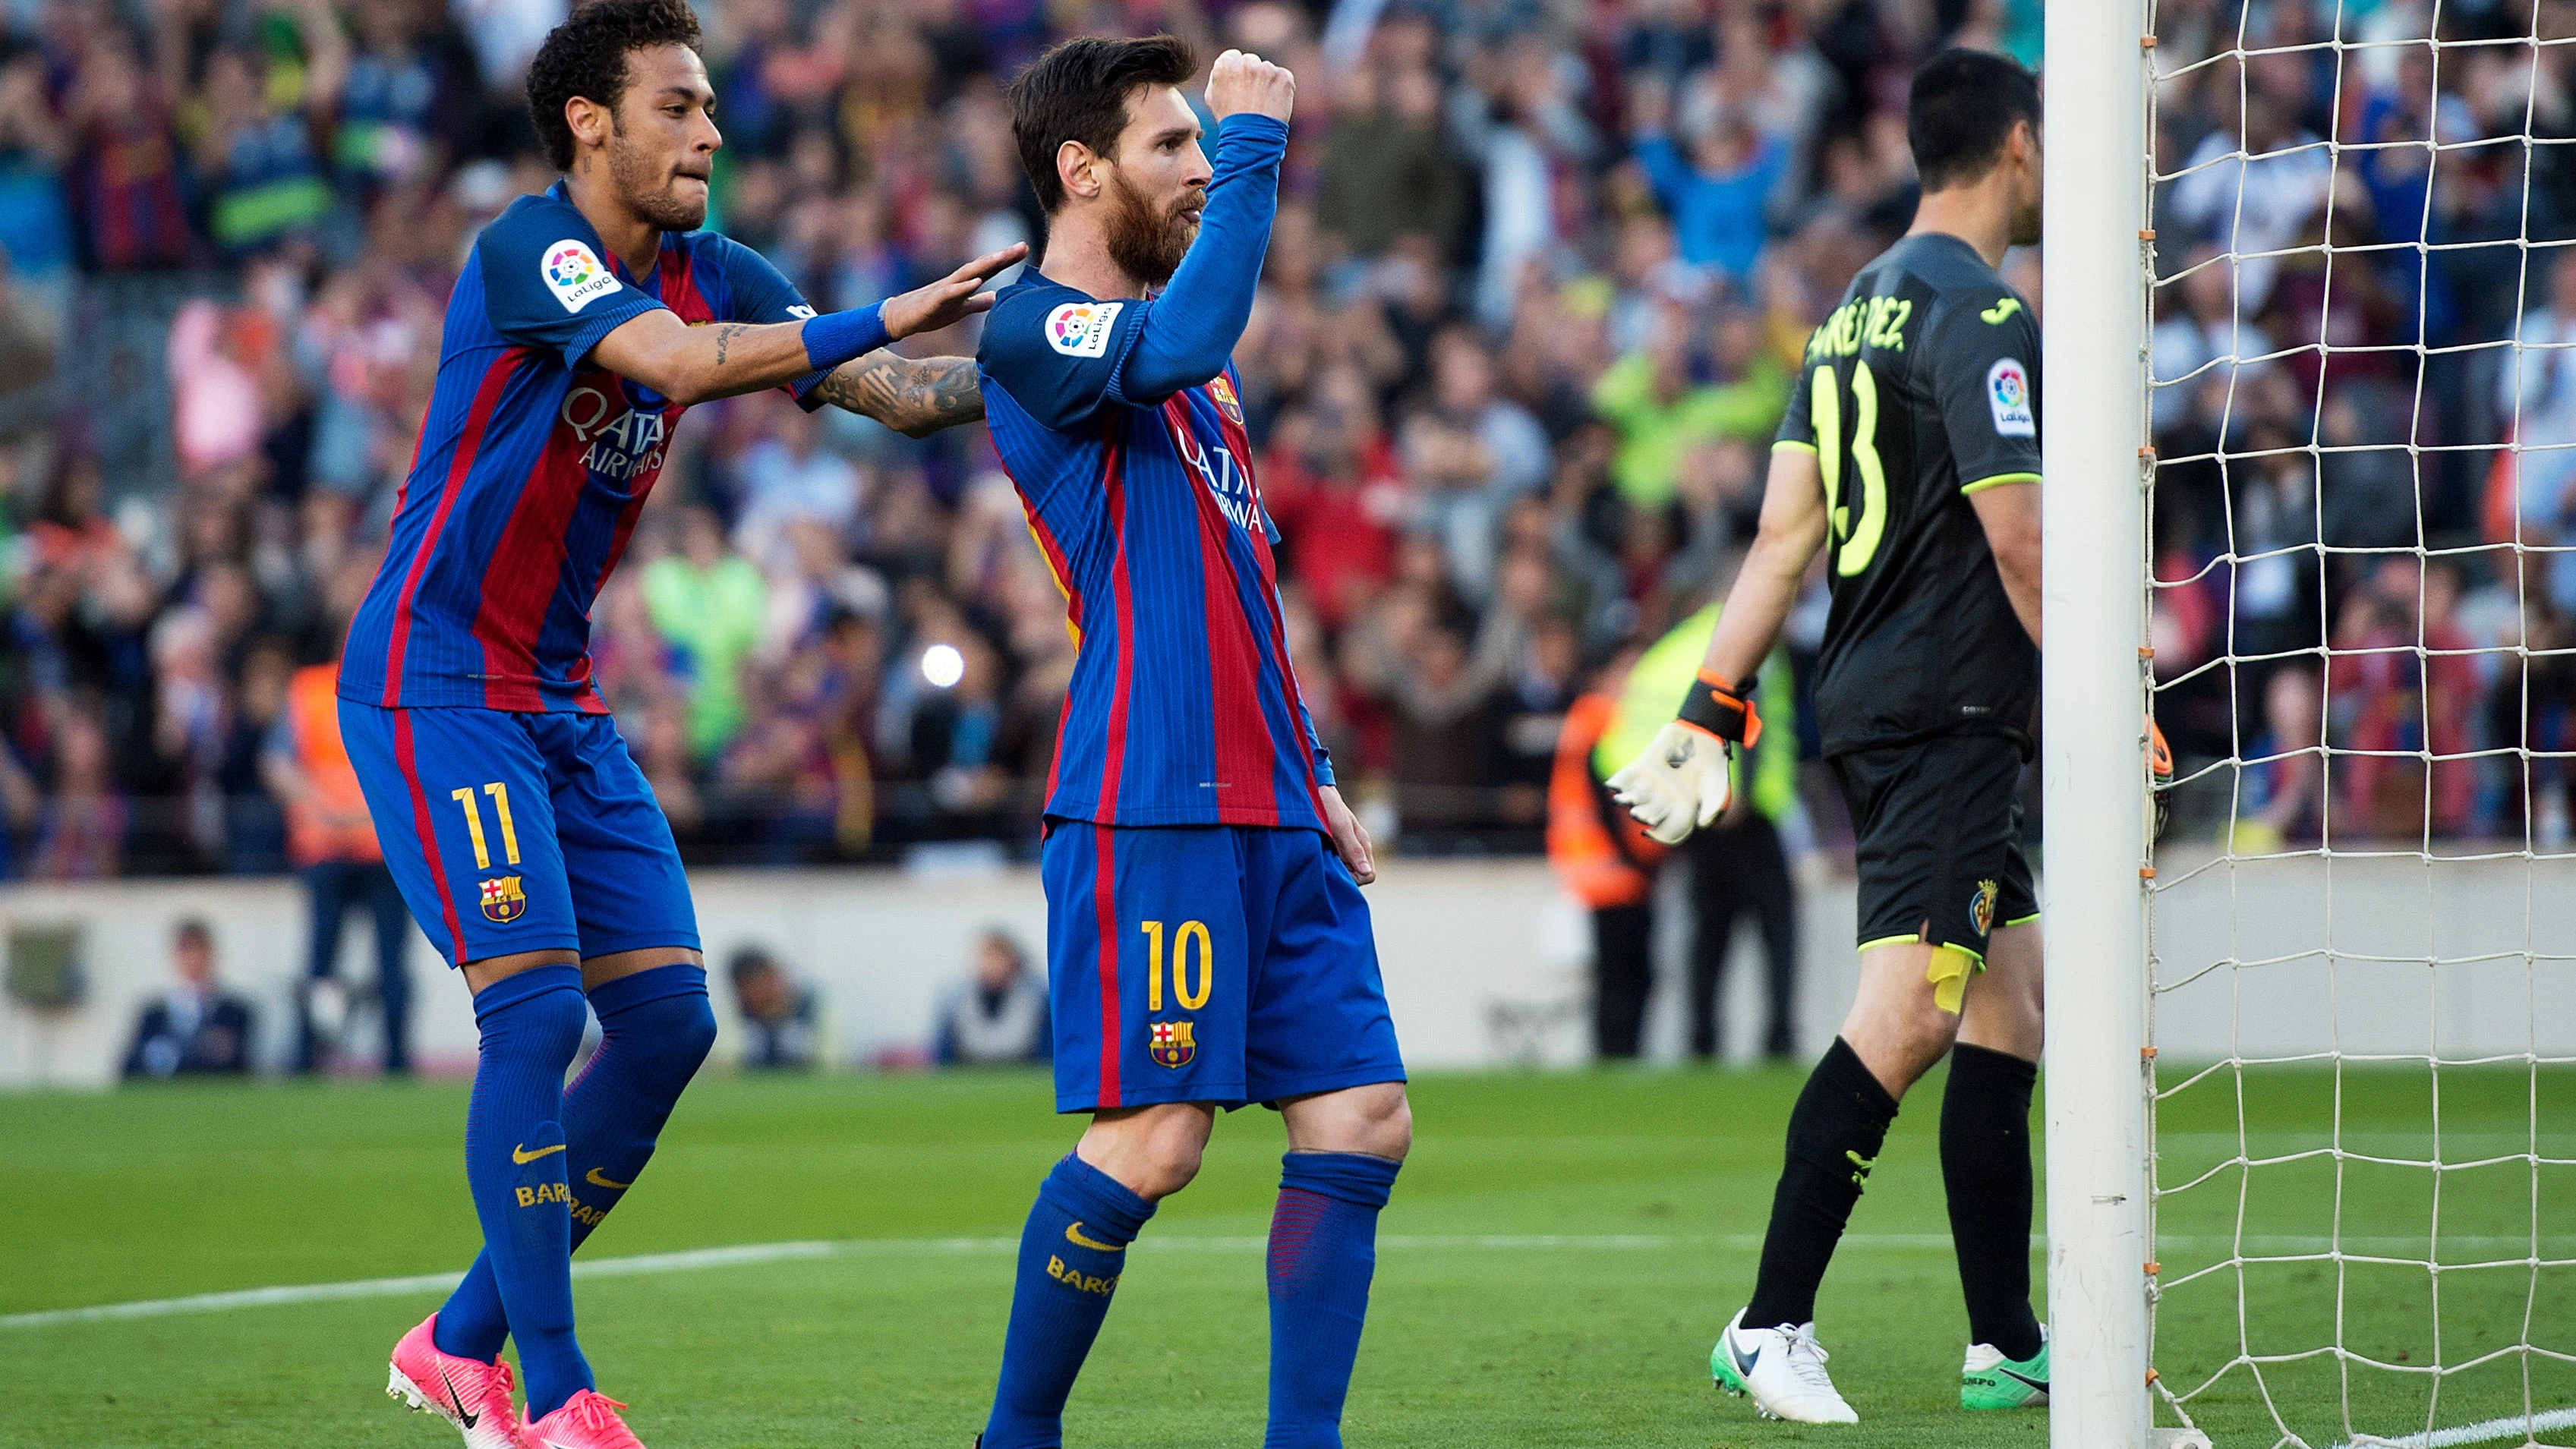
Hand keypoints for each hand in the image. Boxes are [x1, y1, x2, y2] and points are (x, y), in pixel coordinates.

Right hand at [879, 242, 1029, 340]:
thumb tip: (997, 299)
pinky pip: (950, 292)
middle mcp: (956, 281)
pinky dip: (963, 287)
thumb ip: (978, 303)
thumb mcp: (960, 309)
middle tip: (1022, 246)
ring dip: (985, 265)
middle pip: (982, 266)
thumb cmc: (930, 312)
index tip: (1025, 249)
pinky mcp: (933, 300)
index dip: (1006, 260)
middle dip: (1002, 256)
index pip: (989, 269)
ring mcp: (944, 289)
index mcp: (964, 284)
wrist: (900, 318)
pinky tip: (977, 282)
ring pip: (968, 274)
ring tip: (1002, 256)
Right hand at [1206, 48, 1294, 122]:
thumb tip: (1226, 67)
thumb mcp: (1212, 98)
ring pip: (1267, 70)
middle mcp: (1245, 63)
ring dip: (1267, 82)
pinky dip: (1281, 88)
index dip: (1237, 72)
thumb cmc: (1229, 120)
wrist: (1251, 137)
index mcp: (1225, 65)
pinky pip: (1283, 77)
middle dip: (1252, 75)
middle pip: (1251, 61)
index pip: (1233, 57)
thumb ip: (1217, 77)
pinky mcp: (1283, 77)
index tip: (1240, 84)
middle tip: (1252, 96)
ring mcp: (1266, 69)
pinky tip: (1274, 103)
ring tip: (1262, 103)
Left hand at [1319, 784, 1375, 884]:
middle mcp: (1357, 849)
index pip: (1369, 875)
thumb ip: (1354, 849)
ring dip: (1335, 871)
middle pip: (1358, 876)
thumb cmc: (1329, 806)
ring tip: (1321, 858)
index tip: (1338, 870)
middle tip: (1327, 865)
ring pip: (1346, 872)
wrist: (1314, 790)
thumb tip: (1366, 872)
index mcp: (1363, 844)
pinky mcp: (1334, 848)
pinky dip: (1328, 865)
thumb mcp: (1341, 827)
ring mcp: (1345, 849)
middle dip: (1344, 876)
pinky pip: (1337, 865)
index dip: (1355, 878)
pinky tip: (1318, 857)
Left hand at [1606, 722, 1733, 845]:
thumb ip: (1713, 809)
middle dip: (1643, 815)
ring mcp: (1651, 784)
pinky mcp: (1642, 767)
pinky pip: (1625, 778)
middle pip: (1648, 814)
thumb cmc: (1713, 766)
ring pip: (1634, 798)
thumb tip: (1701, 825)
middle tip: (1638, 815)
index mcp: (1680, 811)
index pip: (1667, 830)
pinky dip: (1617, 782)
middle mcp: (1663, 800)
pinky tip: (1611, 785)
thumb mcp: (1719, 789)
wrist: (1704, 736)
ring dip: (1627, 800)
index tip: (1650, 832)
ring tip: (1621, 801)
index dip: (1659, 835)